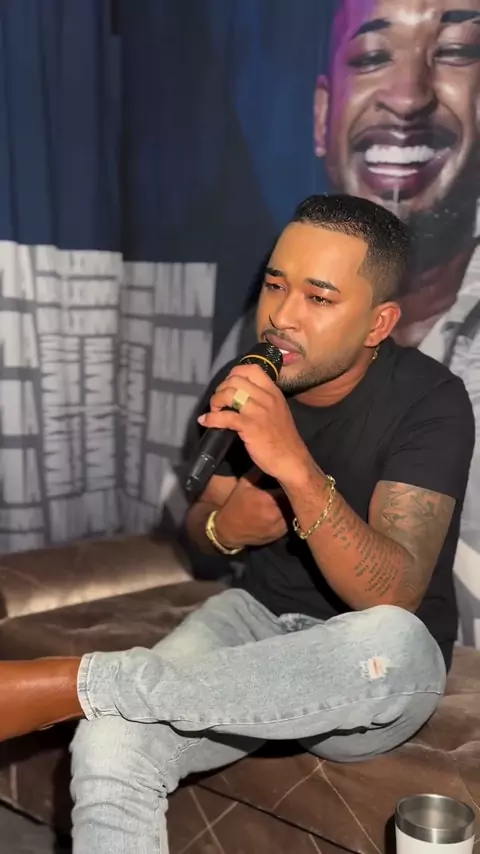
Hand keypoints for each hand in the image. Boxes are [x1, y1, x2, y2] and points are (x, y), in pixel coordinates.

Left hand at [198, 364, 310, 482]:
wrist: (291, 460)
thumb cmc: (283, 438)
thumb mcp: (278, 410)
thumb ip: (263, 399)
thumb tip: (241, 394)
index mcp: (273, 392)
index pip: (251, 369)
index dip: (234, 374)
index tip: (228, 385)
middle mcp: (266, 398)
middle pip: (235, 380)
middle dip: (221, 389)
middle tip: (219, 402)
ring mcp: (258, 411)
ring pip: (229, 394)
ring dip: (215, 401)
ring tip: (214, 411)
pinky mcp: (250, 426)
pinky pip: (225, 417)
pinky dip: (211, 418)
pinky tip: (205, 421)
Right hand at [215, 470, 288, 548]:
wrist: (229, 530)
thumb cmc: (236, 504)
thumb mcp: (244, 484)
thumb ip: (258, 472)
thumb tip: (271, 460)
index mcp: (268, 499)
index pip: (289, 487)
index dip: (290, 482)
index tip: (290, 477)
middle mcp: (276, 514)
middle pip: (294, 500)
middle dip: (293, 494)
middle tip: (292, 487)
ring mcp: (279, 527)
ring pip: (294, 512)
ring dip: (293, 505)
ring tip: (290, 498)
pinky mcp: (280, 535)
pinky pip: (291, 522)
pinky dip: (289, 516)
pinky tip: (284, 510)